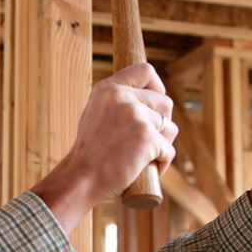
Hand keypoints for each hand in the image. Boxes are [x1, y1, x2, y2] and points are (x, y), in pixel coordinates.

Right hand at [31, 64, 177, 232]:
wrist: (80, 179)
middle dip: (162, 124)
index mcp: (108, 89)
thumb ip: (117, 103)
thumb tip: (148, 99)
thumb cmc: (88, 154)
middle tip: (148, 142)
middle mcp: (122, 97)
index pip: (145, 71)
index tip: (156, 102)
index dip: (157, 86)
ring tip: (144, 158)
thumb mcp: (95, 115)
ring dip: (164, 144)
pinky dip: (162, 163)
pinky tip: (148, 170)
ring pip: (170, 127)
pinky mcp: (147, 138)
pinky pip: (169, 150)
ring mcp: (136, 116)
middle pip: (165, 102)